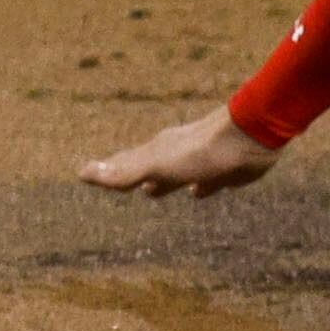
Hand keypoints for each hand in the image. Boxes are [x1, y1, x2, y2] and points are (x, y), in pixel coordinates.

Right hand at [78, 106, 280, 198]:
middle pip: (147, 168)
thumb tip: (81, 172)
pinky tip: (198, 192)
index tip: (88, 174)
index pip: (124, 164)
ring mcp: (199, 162)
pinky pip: (205, 183)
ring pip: (174, 175)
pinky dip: (198, 188)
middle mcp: (175, 155)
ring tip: (153, 191)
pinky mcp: (222, 172)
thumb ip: (123, 172)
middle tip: (118, 183)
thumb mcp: (156, 165)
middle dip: (133, 176)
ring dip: (163, 183)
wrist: (249, 138)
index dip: (107, 171)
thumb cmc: (200, 152)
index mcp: (156, 153)